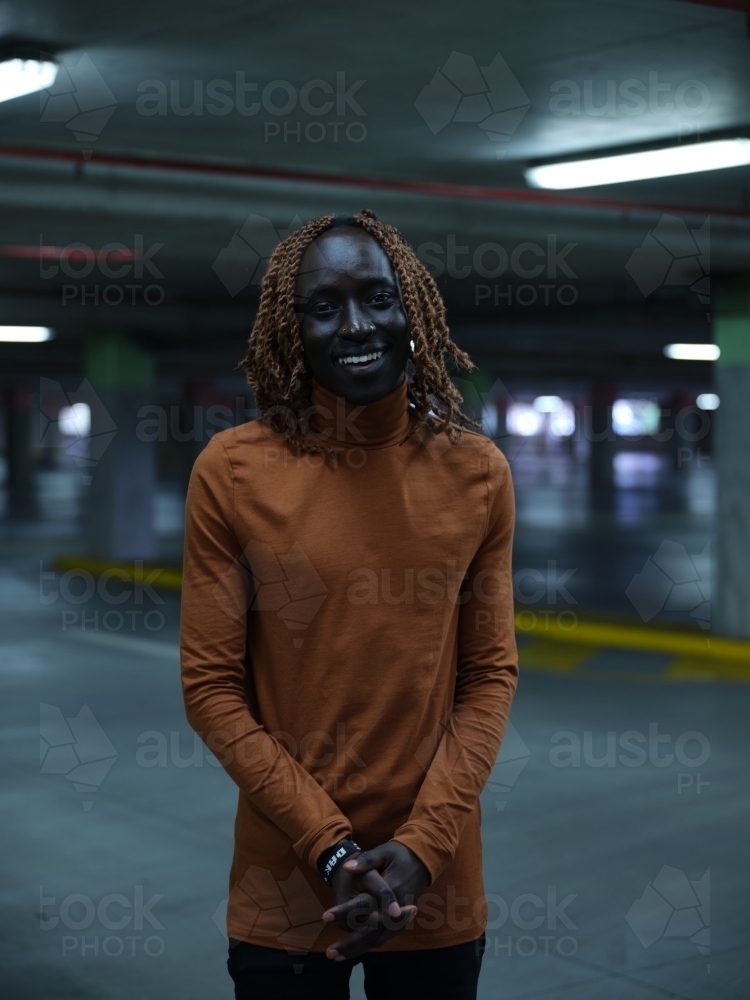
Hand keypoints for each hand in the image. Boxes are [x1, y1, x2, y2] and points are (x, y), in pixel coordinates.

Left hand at [322, 841, 428, 960]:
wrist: (422, 859)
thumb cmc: (401, 854)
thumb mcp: (384, 852)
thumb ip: (366, 861)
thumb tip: (346, 868)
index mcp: (392, 890)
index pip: (366, 906)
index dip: (345, 912)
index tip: (325, 916)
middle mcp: (397, 908)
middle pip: (372, 933)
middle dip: (350, 944)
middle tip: (330, 953)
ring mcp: (400, 917)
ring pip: (378, 939)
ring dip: (358, 949)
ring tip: (337, 956)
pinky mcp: (400, 920)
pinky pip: (384, 937)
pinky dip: (368, 944)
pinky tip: (354, 949)